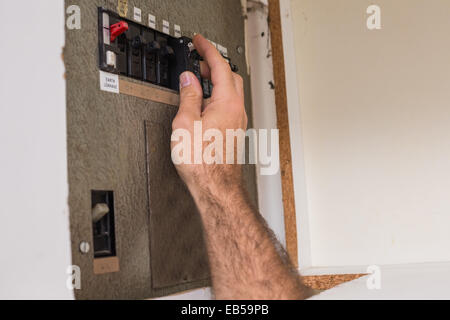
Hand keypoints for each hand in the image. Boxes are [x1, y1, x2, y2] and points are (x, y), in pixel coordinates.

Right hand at [171, 34, 247, 197]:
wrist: (216, 186)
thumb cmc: (203, 162)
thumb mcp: (186, 123)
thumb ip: (188, 97)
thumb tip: (189, 80)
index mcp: (227, 102)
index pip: (220, 66)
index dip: (208, 49)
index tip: (200, 41)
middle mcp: (237, 110)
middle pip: (230, 76)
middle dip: (214, 64)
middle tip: (198, 60)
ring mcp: (238, 121)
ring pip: (230, 91)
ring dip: (216, 81)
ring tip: (197, 81)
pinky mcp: (234, 131)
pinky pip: (228, 105)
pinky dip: (217, 96)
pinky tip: (204, 104)